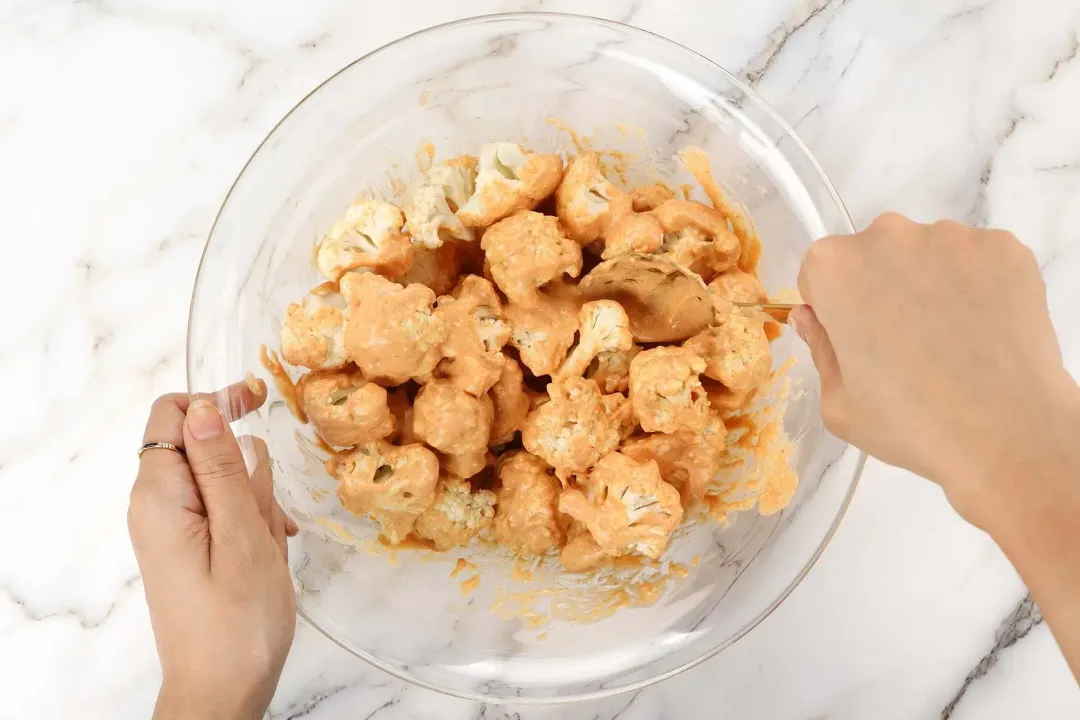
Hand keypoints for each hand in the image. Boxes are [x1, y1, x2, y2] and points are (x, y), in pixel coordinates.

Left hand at [129, 382, 298, 719]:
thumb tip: (206, 405)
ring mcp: (171, 527)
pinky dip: (251, 518)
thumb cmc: (237, 622)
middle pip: (201, 444)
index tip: (261, 405)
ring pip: (220, 477)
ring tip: (270, 543)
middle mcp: (156, 505)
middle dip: (245, 464)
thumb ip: (223, 468)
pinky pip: (222, 509)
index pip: (174, 413)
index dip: (216, 400)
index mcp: (160, 496)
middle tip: (269, 512)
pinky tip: (272, 548)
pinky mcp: (187, 545)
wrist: (221, 691)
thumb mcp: (241, 537)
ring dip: (254, 497)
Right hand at [792, 213, 1079, 526]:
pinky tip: (981, 333)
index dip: (832, 308)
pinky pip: (977, 262)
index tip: (852, 339)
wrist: (1007, 434)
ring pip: (928, 254)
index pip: (819, 272)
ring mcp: (953, 238)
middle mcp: (891, 236)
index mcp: (836, 268)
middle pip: (873, 254)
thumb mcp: (839, 402)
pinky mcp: (1005, 249)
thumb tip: (813, 318)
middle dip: (880, 288)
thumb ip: (819, 348)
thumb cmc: (909, 423)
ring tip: (948, 343)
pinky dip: (976, 288)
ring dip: (929, 285)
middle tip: (901, 345)